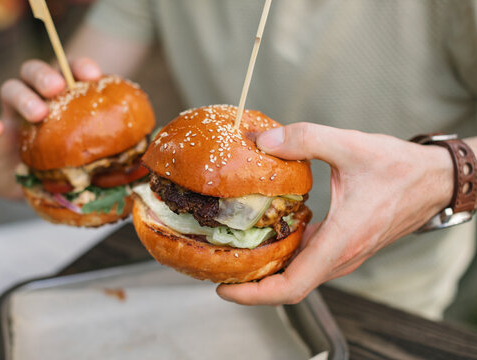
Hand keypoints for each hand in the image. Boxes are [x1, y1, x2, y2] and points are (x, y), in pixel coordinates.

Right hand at [0, 58, 101, 198]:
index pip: (69, 70)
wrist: (39, 192)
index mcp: (64, 100)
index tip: (92, 74)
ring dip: (23, 95)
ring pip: (10, 88)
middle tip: (58, 88)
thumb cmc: (70, 169)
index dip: (79, 66)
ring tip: (38, 112)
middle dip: (47, 75)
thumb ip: (115, 155)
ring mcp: (12, 116)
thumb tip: (150, 161)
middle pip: (35, 72)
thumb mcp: (94, 161)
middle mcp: (38, 100)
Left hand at [217, 123, 453, 304]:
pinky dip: (285, 257)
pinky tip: (269, 237)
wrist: (434, 180)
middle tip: (219, 268)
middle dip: (252, 284)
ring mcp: (345, 254)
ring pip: (300, 275)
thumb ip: (304, 139)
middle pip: (289, 286)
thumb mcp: (350, 145)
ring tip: (236, 256)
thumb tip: (262, 141)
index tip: (225, 289)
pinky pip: (310, 261)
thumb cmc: (400, 169)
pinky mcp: (346, 246)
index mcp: (342, 240)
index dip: (255, 294)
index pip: (293, 286)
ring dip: (267, 272)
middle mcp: (342, 255)